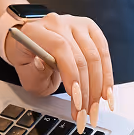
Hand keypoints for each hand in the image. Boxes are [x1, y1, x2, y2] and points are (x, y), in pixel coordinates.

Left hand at [4, 13, 114, 130]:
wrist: (34, 46)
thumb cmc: (30, 60)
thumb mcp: (26, 73)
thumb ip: (34, 72)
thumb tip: (43, 64)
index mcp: (37, 30)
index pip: (60, 48)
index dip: (72, 75)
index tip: (76, 99)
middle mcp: (58, 23)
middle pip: (82, 56)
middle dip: (87, 89)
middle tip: (85, 111)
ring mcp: (77, 24)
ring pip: (96, 57)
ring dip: (99, 87)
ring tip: (95, 107)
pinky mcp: (91, 30)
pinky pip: (105, 54)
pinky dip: (107, 77)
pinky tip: (106, 93)